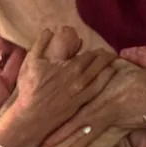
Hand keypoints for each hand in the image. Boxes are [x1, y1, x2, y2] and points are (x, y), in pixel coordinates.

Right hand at [11, 29, 118, 143]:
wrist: (32, 116)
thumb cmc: (31, 88)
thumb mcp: (31, 61)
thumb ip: (41, 43)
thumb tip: (48, 30)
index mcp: (71, 67)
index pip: (91, 55)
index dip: (97, 52)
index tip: (101, 50)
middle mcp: (81, 79)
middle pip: (99, 65)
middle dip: (107, 58)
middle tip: (112, 55)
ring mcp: (83, 92)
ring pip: (102, 77)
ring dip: (109, 69)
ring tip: (114, 65)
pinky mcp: (82, 104)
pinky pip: (99, 91)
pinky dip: (106, 83)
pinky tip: (109, 81)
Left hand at [42, 63, 145, 146]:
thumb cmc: (140, 80)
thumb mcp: (121, 69)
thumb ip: (108, 67)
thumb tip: (103, 60)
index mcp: (95, 82)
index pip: (71, 90)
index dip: (56, 95)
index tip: (41, 102)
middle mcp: (93, 94)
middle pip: (67, 106)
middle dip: (51, 117)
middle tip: (33, 124)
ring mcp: (99, 106)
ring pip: (73, 122)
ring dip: (57, 134)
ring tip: (41, 144)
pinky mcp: (107, 118)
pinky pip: (87, 136)